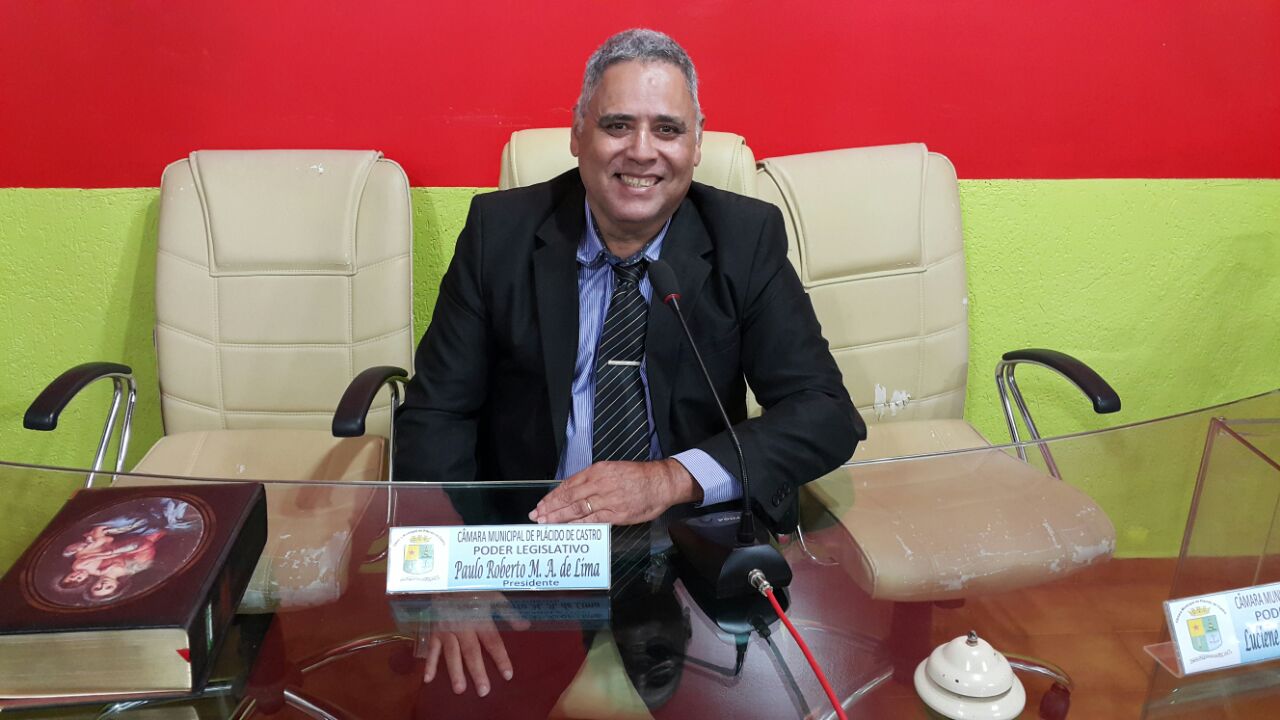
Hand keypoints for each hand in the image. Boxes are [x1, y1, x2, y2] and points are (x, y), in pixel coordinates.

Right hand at [419, 593, 530, 696]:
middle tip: (483, 691)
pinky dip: (429, 664)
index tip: (508, 675)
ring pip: (452, 653)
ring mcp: (448, 630)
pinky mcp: (434, 631)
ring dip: (455, 671)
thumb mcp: (494, 596)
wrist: (447, 579)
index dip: (501, 658)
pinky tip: (428, 679)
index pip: (493, 642)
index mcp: (481, 620)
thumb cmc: (473, 589)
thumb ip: (508, 613)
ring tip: (460, 689)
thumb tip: (525, 626)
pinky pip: (431, 649)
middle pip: (472, 652)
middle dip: (478, 672)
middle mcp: (464, 627)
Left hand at [529, 459, 702, 524]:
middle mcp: (599, 483)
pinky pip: (593, 520)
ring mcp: (608, 498)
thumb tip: (573, 492)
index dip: (553, 496)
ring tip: (546, 523)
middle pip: (568, 497)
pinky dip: (578, 525)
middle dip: (550, 508)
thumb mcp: (612, 470)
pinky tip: (567, 530)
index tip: (541, 504)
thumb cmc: (638, 477)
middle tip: (536, 516)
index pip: (568, 484)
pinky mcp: (616, 513)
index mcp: (597, 471)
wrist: (661, 482)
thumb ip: (593, 480)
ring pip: (577, 509)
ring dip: (559, 517)